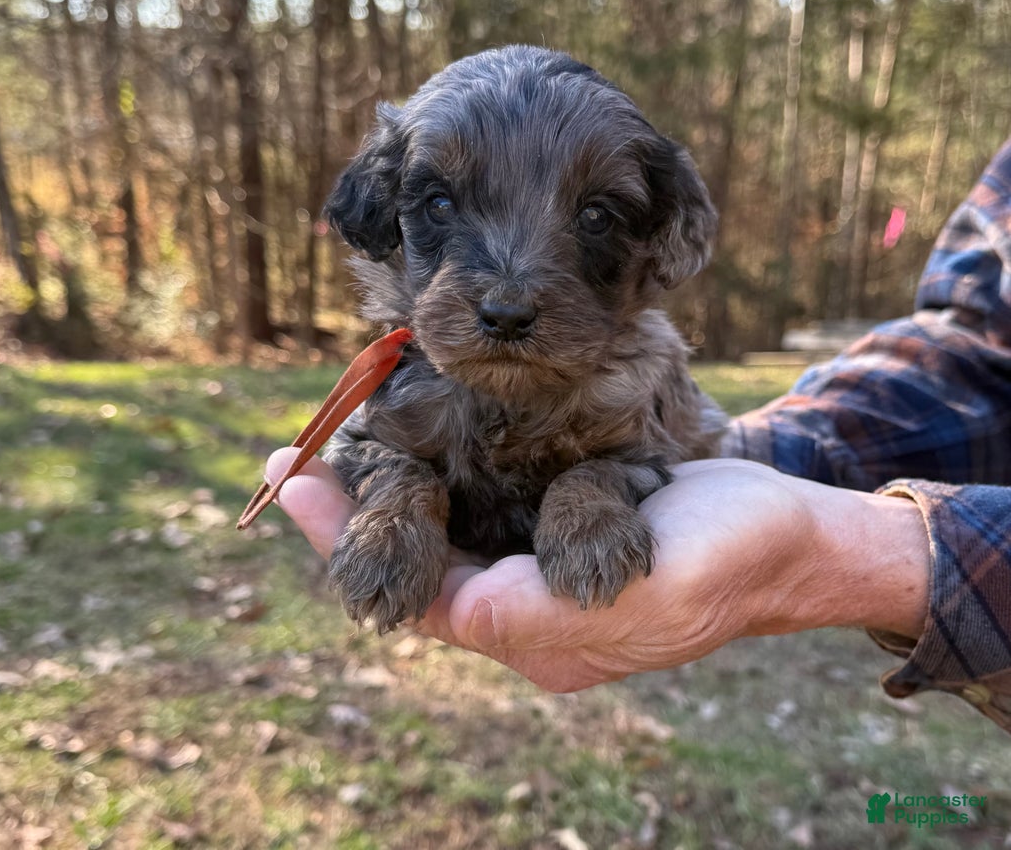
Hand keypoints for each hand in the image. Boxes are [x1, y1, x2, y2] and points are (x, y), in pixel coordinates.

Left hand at [266, 450, 928, 692]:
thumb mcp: (650, 589)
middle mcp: (526, 607)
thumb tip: (463, 612)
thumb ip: (553, 611)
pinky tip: (412, 442)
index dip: (352, 543)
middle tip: (288, 464)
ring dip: (385, 495)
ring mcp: (541, 569)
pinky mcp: (559, 528)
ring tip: (327, 448)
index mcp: (538, 634)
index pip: (421, 595)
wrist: (789, 534)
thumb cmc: (728, 555)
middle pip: (418, 566)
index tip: (295, 484)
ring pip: (443, 535)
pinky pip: (480, 508)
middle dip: (353, 518)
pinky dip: (435, 477)